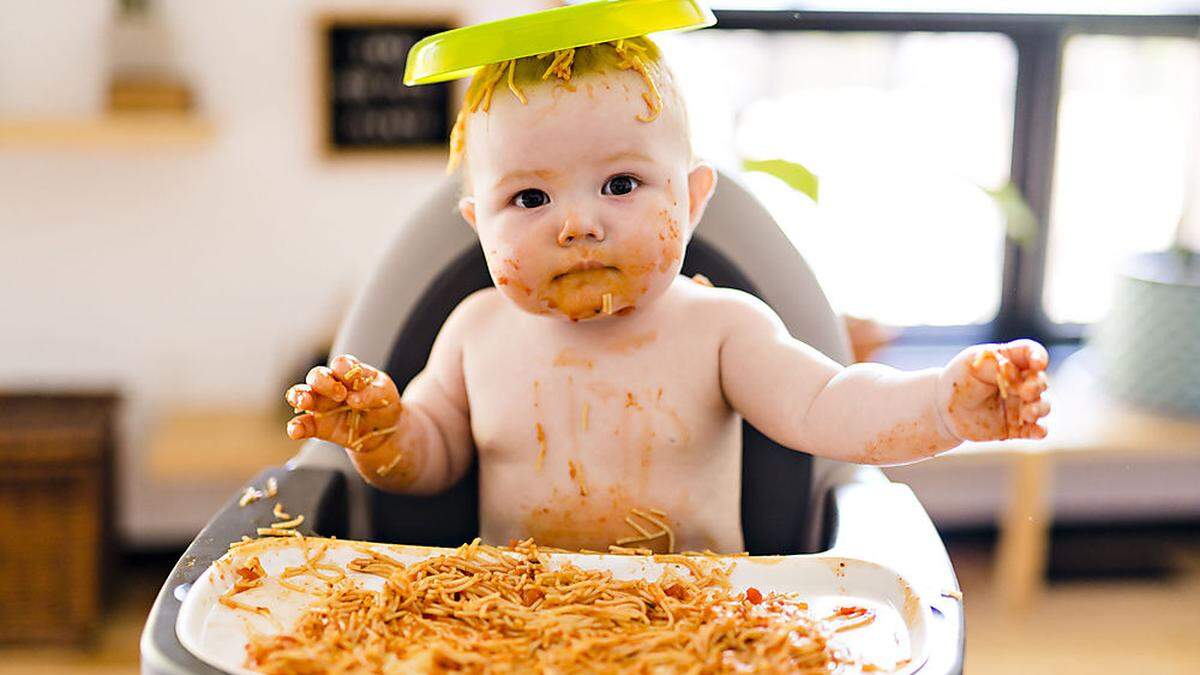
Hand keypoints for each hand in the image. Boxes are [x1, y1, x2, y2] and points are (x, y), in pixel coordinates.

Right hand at [285, 355, 402, 452]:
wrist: (384, 431)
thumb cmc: (383, 405)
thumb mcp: (385, 395)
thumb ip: (373, 393)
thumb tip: (353, 399)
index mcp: (349, 373)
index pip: (341, 364)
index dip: (344, 371)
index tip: (354, 384)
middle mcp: (331, 385)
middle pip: (317, 376)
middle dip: (323, 382)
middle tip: (340, 394)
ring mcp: (323, 405)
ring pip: (303, 395)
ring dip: (300, 396)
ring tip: (305, 402)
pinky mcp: (319, 426)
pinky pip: (303, 425)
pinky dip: (296, 427)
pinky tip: (295, 430)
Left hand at [940, 339, 1049, 440]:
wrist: (943, 409)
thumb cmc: (958, 380)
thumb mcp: (972, 363)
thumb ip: (995, 364)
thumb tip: (1017, 373)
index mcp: (1010, 361)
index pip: (1031, 353)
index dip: (1038, 356)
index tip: (1037, 364)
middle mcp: (1020, 382)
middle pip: (1040, 380)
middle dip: (1038, 385)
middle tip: (1025, 392)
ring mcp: (1020, 405)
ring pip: (1042, 406)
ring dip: (1040, 408)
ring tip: (1028, 414)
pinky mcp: (1017, 426)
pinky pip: (1036, 430)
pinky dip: (1040, 431)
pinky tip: (1037, 432)